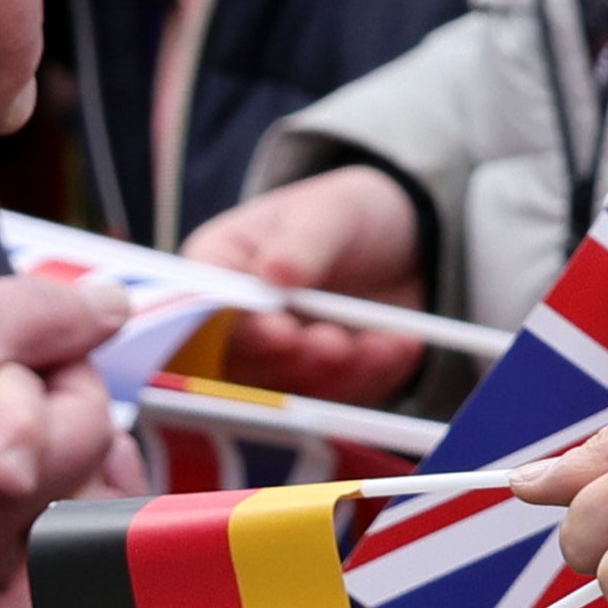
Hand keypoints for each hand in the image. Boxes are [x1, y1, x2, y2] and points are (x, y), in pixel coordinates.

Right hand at [0, 273, 127, 607]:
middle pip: (69, 529)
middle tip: (64, 441)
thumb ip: (54, 314)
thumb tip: (115, 310)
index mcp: (16, 489)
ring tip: (28, 524)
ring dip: (27, 571)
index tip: (29, 349)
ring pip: (8, 593)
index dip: (70, 378)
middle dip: (76, 482)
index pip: (90, 436)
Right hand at [178, 165, 438, 410]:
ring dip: (333, 374)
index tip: (280, 329)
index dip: (235, 328)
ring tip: (377, 343)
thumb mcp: (327, 212)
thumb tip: (274, 273)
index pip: (203, 309)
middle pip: (241, 362)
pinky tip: (401, 346)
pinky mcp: (322, 382)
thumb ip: (301, 243)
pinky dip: (371, 376)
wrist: (404, 241)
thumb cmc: (344, 213)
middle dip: (291, 359)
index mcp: (219, 269)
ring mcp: (280, 358)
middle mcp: (238, 323)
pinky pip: (337, 396)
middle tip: (334, 343)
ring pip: (289, 389)